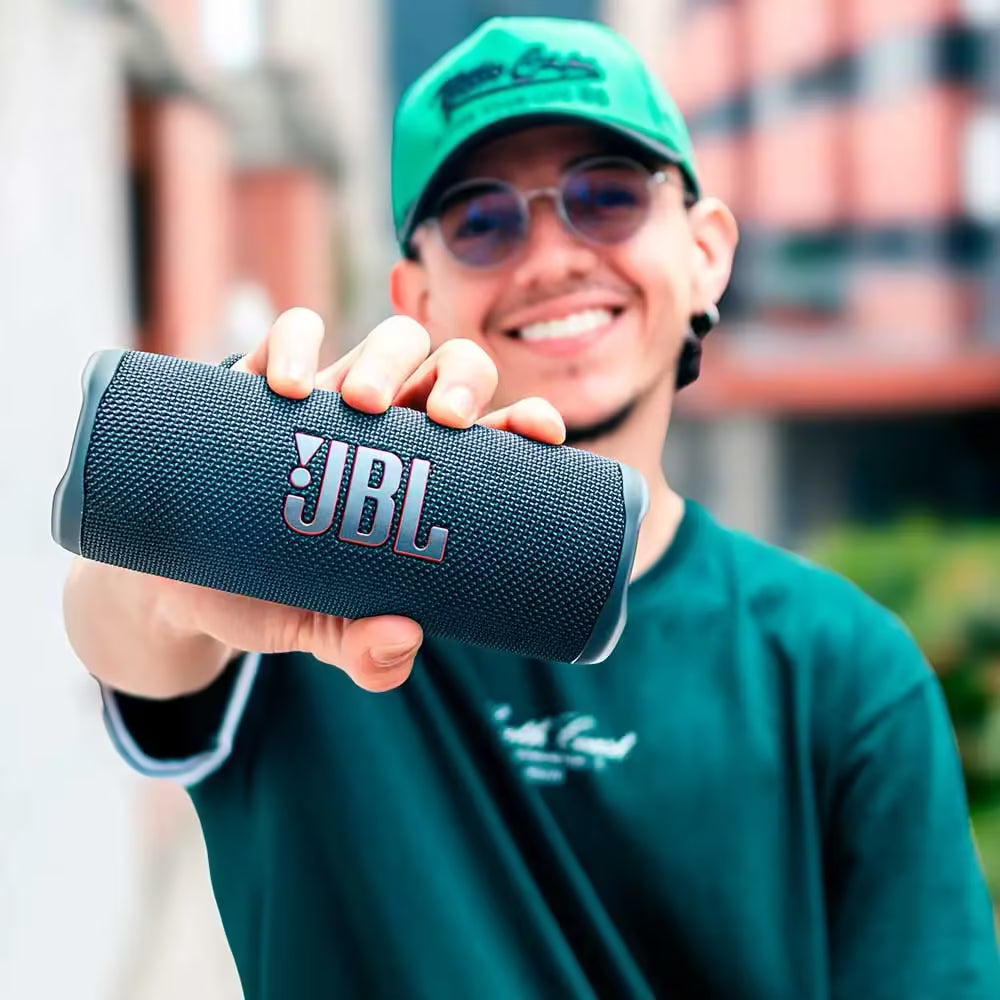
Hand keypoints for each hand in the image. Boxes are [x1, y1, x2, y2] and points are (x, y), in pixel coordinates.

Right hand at [156, 308, 564, 692]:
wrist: (185, 582)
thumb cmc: (275, 598)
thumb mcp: (321, 631)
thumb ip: (366, 653)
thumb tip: (403, 640)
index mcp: (422, 475)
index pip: (492, 433)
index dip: (526, 421)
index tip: (544, 433)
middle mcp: (389, 427)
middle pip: (452, 366)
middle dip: (463, 378)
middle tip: (445, 422)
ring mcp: (330, 399)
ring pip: (391, 338)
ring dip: (387, 358)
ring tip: (358, 405)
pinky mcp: (265, 383)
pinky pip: (291, 332)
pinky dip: (295, 344)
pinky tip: (286, 387)